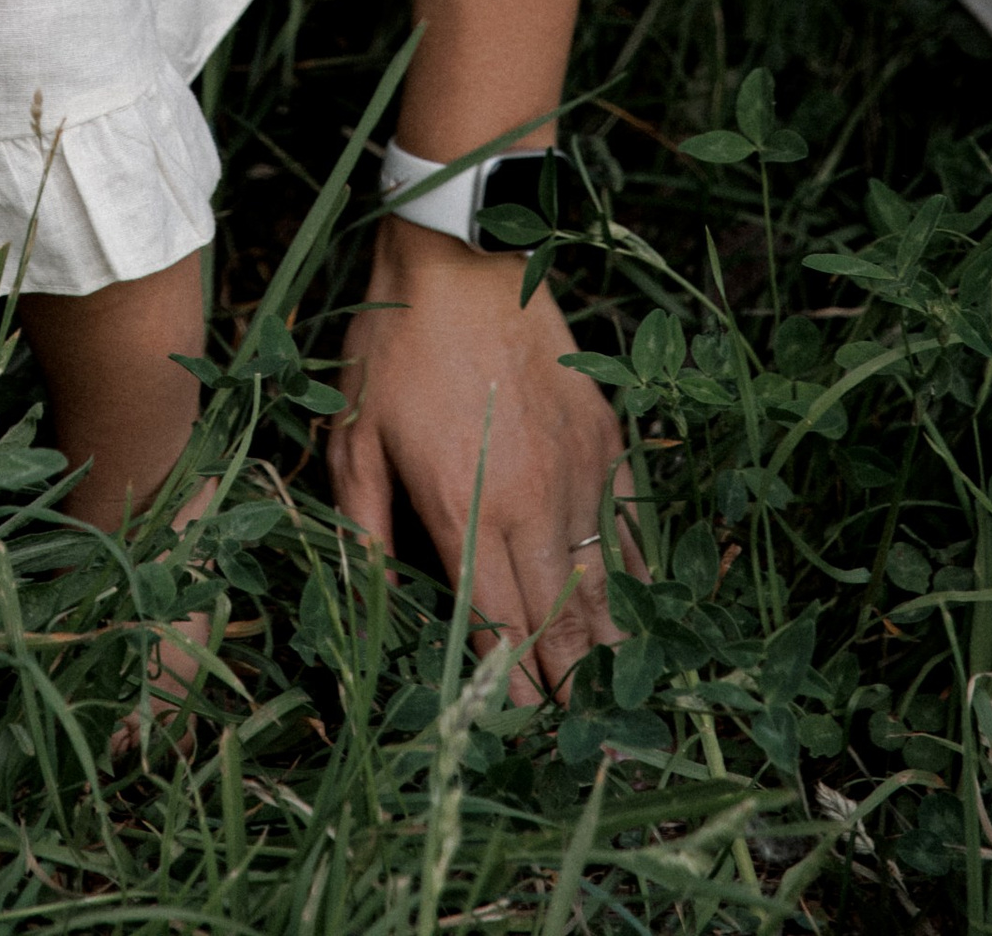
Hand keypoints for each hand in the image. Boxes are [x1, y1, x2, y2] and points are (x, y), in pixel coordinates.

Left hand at [331, 222, 634, 703]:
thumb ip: (365, 528)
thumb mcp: (353, 435)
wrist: (464, 255)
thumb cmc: (394, 344)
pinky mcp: (603, 434)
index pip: (497, 625)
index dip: (511, 687)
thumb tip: (375, 602)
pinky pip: (628, 519)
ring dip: (610, 642)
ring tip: (620, 693)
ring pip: (602, 579)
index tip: (525, 731)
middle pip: (559, 618)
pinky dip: (634, 569)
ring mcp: (576, 468)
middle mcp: (530, 501)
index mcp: (464, 509)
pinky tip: (638, 601)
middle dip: (570, 685)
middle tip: (583, 735)